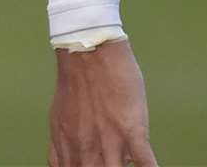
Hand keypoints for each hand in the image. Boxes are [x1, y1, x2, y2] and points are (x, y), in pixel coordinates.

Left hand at [49, 39, 157, 165]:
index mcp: (67, 146)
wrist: (88, 51)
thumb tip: (76, 162)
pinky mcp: (131, 130)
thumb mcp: (60, 117)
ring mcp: (109, 141)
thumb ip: (66, 144)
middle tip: (108, 166)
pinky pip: (145, 162)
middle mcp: (85, 148)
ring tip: (125, 165)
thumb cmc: (75, 81)